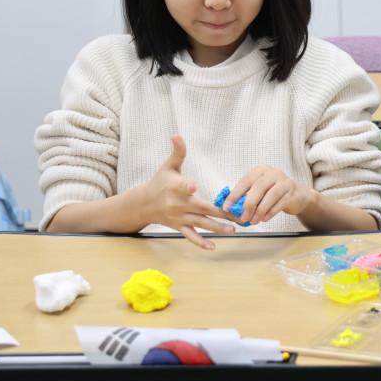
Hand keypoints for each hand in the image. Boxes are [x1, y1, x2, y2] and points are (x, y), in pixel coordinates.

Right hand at [143, 134, 235, 249]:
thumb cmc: (160, 181)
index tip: (193, 186)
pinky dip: (200, 242)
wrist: (143, 204)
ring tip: (233, 230)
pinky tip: (213, 247)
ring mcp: (179, 217)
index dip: (186, 185)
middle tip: (236, 215)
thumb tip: (177, 134)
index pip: (181, 186)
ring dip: (217, 228)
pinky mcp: (179, 227)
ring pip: (200, 224)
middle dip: (219, 212)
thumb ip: (178, 152)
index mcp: (174, 186)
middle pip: (200, 208)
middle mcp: (177, 203)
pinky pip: (190, 236)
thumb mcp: (168, 166)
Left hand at [224, 165, 319, 225]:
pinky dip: (271, 212)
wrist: (298, 196)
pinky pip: (280, 203)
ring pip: (270, 195)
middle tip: (242, 217)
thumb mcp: (260, 191)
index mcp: (261, 170)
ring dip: (260, 210)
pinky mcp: (292, 193)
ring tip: (253, 221)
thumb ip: (247, 196)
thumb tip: (232, 209)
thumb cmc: (273, 193)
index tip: (227, 207)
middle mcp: (273, 173)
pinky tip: (264, 219)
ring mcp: (284, 182)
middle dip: (249, 203)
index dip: (235, 194)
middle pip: (258, 187)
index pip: (245, 181)